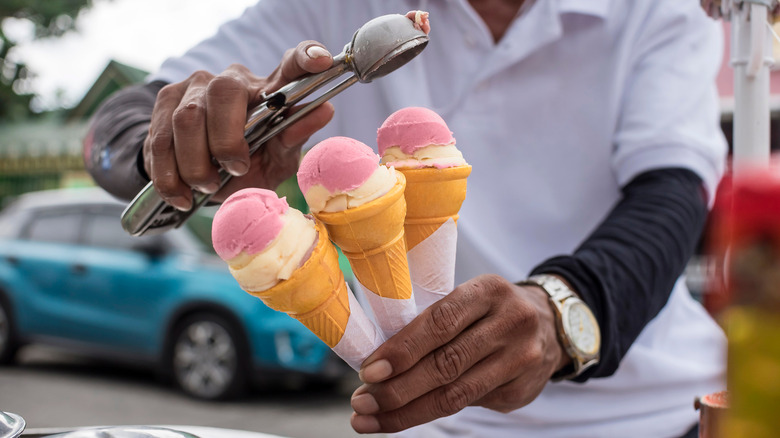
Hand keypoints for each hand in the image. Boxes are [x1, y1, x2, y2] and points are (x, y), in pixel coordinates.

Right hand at [144, 41, 335, 210]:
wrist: (201, 177)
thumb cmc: (250, 163)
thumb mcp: (277, 159)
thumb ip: (295, 137)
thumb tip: (324, 110)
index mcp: (270, 90)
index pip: (291, 64)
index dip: (305, 58)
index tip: (323, 61)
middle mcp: (233, 79)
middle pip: (222, 92)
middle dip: (225, 140)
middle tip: (235, 170)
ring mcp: (195, 87)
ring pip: (186, 118)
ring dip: (196, 164)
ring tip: (208, 187)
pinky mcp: (165, 103)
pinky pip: (158, 138)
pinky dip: (170, 176)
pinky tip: (182, 196)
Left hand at [350, 274, 569, 433]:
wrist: (550, 324)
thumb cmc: (490, 311)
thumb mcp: (469, 298)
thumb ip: (433, 322)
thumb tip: (379, 362)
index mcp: (488, 291)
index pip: (439, 322)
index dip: (401, 350)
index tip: (368, 371)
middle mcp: (510, 323)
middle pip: (446, 364)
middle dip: (397, 389)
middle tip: (362, 402)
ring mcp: (521, 359)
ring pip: (456, 394)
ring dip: (407, 411)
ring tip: (371, 418)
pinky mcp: (522, 390)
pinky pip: (470, 405)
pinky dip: (432, 411)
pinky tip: (406, 415)